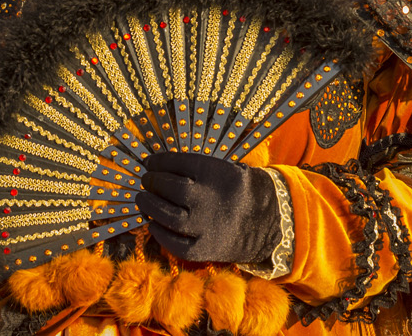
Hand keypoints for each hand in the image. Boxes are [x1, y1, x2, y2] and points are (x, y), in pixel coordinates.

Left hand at [136, 152, 281, 263]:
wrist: (269, 223)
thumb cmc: (242, 192)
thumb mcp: (229, 169)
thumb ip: (199, 168)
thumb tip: (161, 166)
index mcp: (221, 175)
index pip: (181, 163)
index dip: (161, 161)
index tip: (150, 162)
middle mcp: (213, 200)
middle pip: (172, 188)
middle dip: (153, 182)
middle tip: (145, 180)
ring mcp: (208, 227)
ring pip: (168, 216)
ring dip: (150, 205)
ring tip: (142, 198)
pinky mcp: (204, 250)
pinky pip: (174, 243)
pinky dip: (159, 233)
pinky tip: (152, 223)